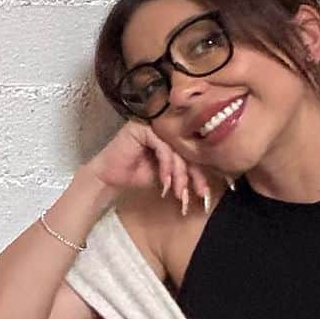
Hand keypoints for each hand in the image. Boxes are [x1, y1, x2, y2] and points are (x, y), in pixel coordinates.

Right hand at [84, 121, 212, 207]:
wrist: (110, 179)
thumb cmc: (136, 175)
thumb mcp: (168, 175)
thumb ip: (184, 171)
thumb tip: (209, 182)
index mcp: (172, 135)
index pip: (192, 150)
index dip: (200, 172)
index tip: (204, 192)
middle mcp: (165, 127)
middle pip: (187, 148)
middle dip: (193, 174)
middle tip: (198, 193)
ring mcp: (153, 125)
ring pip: (176, 149)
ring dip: (179, 173)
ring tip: (178, 191)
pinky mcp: (143, 128)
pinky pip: (163, 147)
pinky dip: (167, 166)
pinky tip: (165, 181)